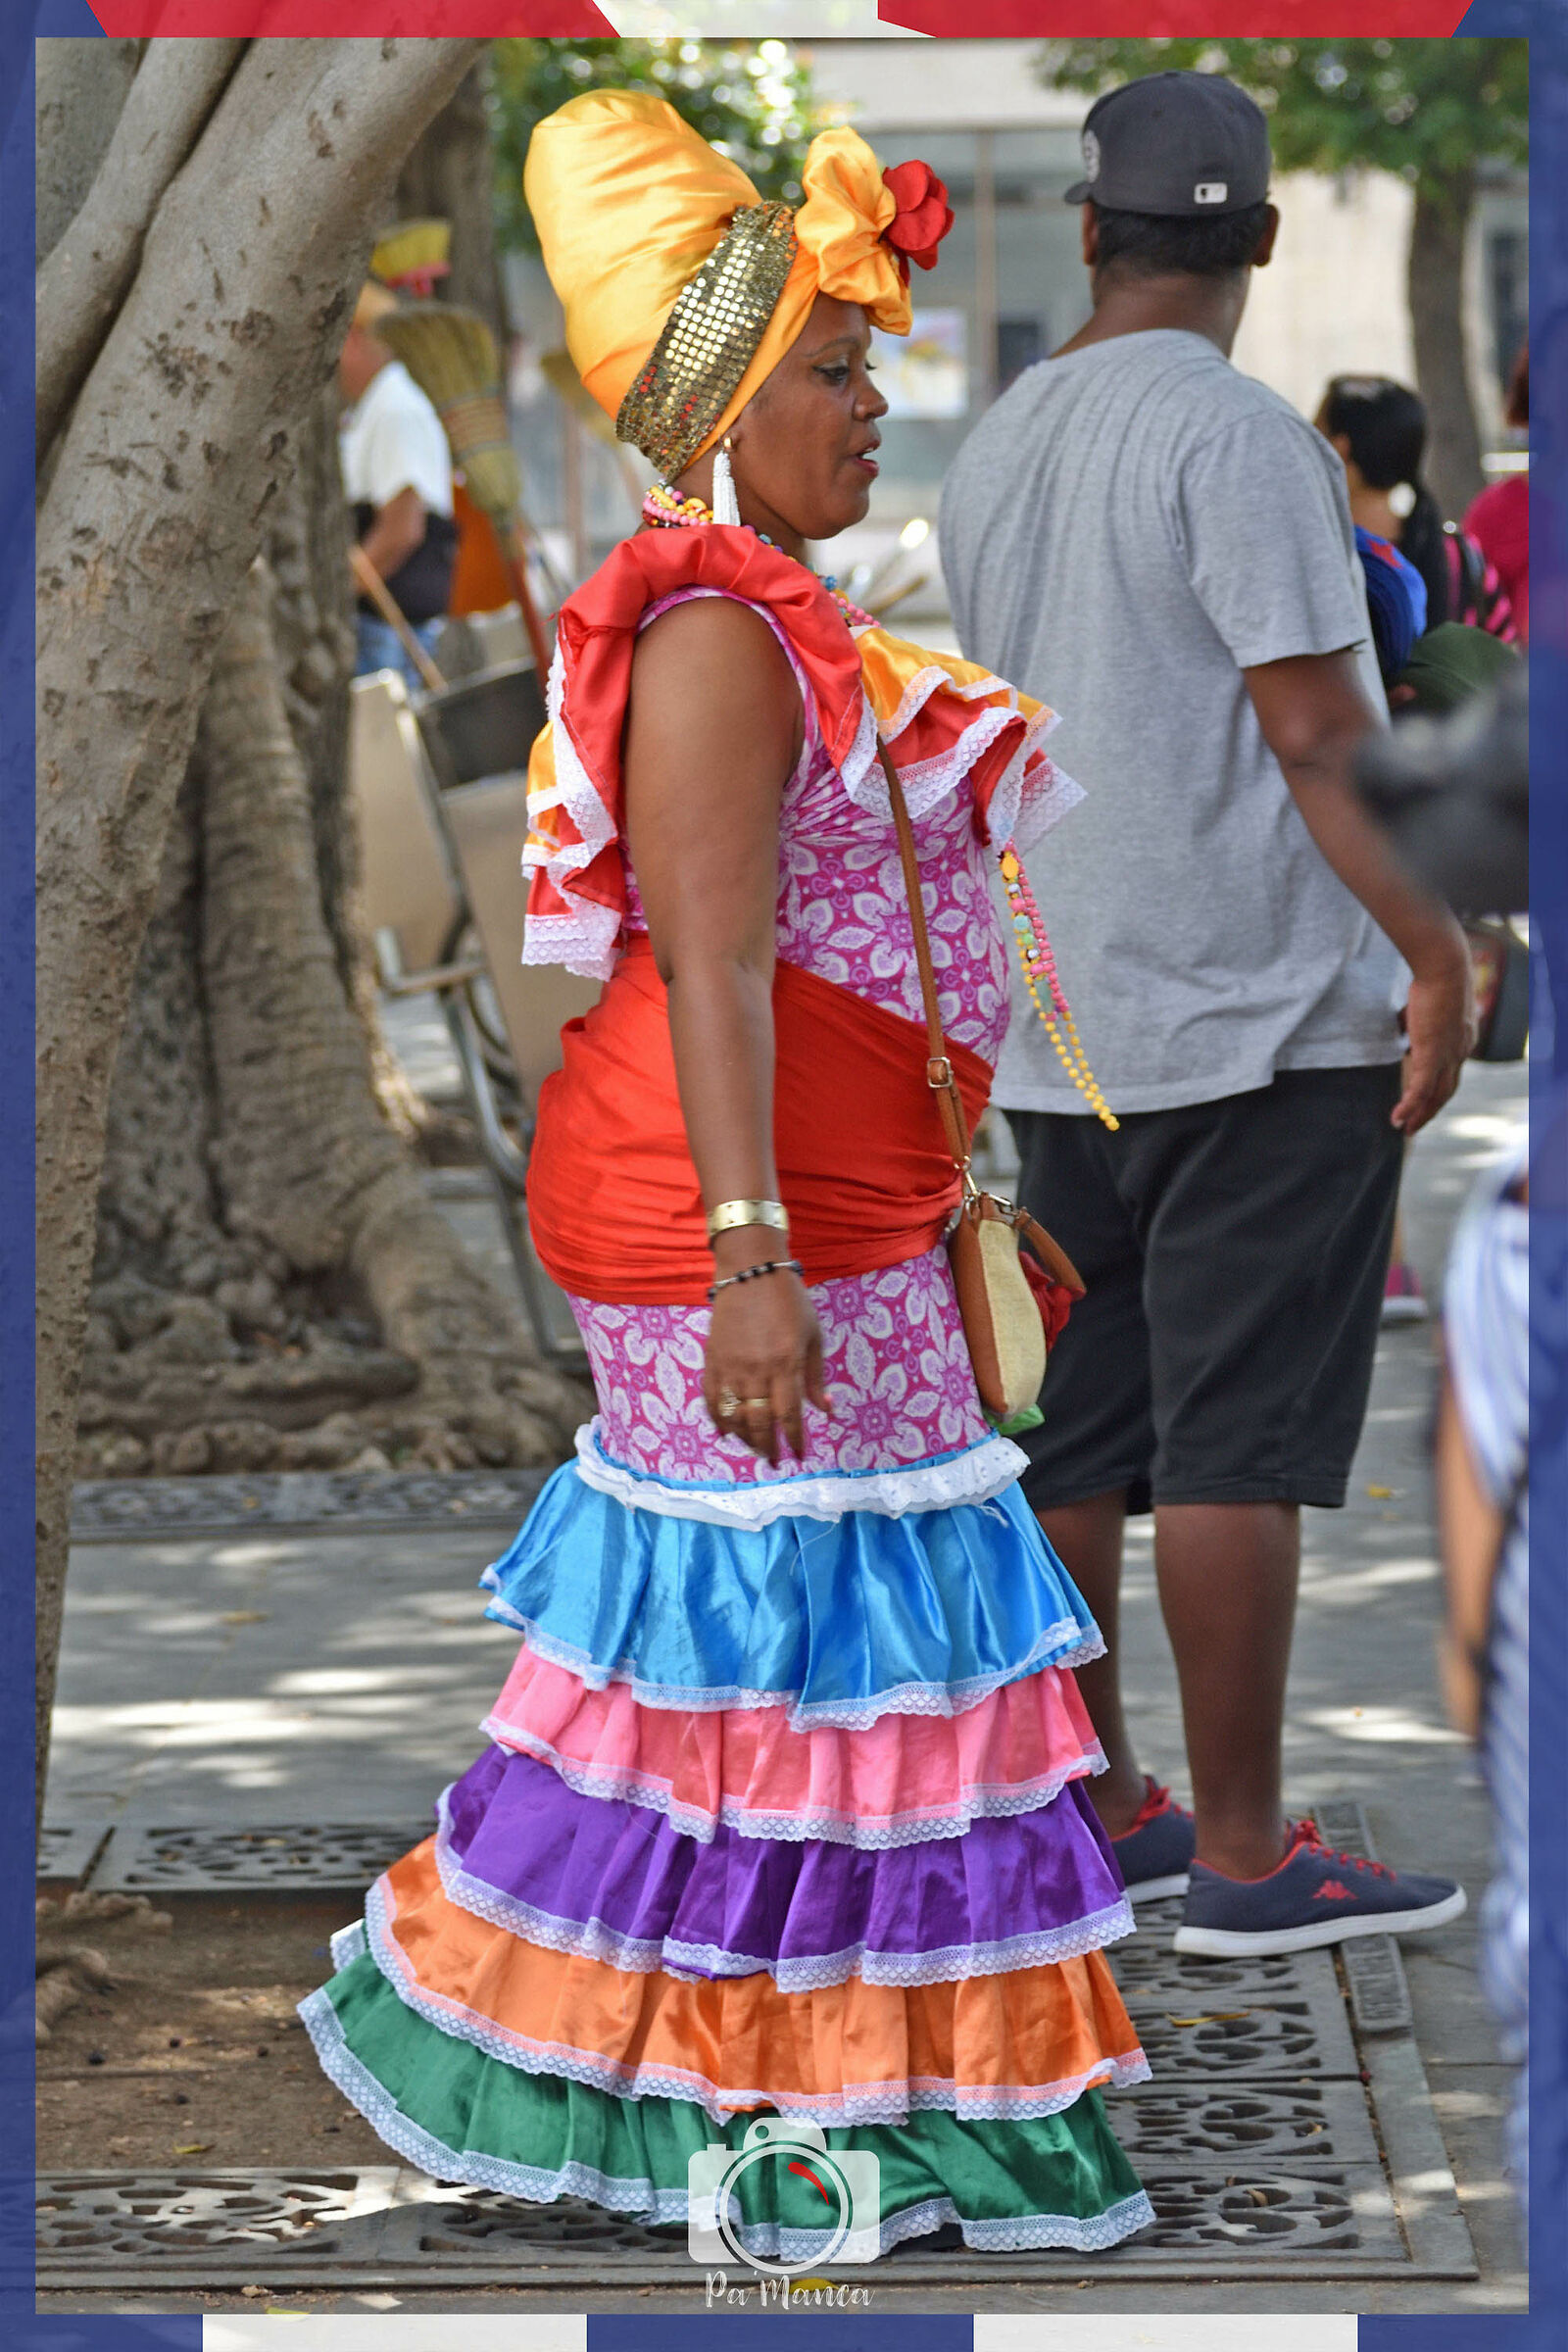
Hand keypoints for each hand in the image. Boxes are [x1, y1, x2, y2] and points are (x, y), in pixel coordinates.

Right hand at [703, 1268, 828, 1463]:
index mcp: (785, 1363)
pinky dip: (717, 1420)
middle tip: (775, 1461)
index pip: (789, 1415)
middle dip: (768, 1447)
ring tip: (755, 1448)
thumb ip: (815, 1377)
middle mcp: (755, 1370)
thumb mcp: (813, 1336)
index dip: (794, 1440)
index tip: (799, 1455)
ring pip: (733, 1416)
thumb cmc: (790, 1301)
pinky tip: (726, 1433)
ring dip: (744, 1439)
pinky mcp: (712, 1361)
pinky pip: (710, 1400)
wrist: (750, 1271)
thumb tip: (825, 1411)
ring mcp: (729, 1367)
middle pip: (759, 1422)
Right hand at [1394, 941, 1475, 1135]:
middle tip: (1414, 1126)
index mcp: (1461, 1039)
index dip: (1437, 1086)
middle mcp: (1460, 1051)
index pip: (1450, 1070)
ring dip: (1421, 1115)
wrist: (1444, 967)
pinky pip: (1420, 1089)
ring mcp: (1449, 1055)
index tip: (1422, 1097)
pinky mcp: (1433, 1055)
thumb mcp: (1425, 1003)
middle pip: (1446, 1090)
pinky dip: (1409, 1107)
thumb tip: (1400, 1023)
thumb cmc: (1435, 975)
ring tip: (1406, 1130)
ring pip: (1436, 1095)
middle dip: (1430, 1110)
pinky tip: (1397, 1119)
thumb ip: (1416, 1019)